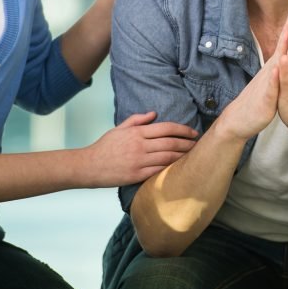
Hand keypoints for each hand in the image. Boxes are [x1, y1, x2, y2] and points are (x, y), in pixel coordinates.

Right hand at [83, 112, 197, 185]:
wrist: (89, 166)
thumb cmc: (104, 147)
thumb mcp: (119, 129)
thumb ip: (137, 120)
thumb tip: (154, 114)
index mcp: (137, 132)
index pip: (166, 128)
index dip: (183, 130)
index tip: (193, 132)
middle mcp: (139, 145)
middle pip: (170, 142)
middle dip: (187, 143)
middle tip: (198, 144)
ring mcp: (138, 160)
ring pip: (167, 157)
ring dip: (183, 156)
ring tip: (193, 155)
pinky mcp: (136, 175)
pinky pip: (158, 170)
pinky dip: (171, 168)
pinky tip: (179, 168)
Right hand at [217, 21, 286, 140]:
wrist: (242, 118)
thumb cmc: (260, 95)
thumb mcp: (273, 73)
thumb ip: (279, 56)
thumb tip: (286, 40)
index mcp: (277, 63)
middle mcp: (272, 68)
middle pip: (283, 42)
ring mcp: (269, 81)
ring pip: (277, 61)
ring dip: (284, 45)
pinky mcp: (266, 98)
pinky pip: (271, 86)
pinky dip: (275, 76)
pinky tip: (277, 67)